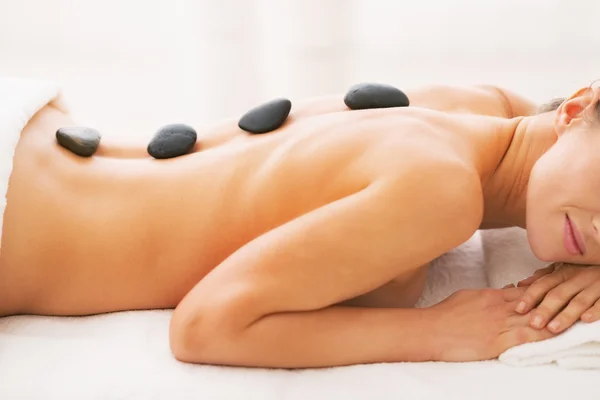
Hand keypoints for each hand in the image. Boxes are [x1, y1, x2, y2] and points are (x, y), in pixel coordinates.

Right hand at [430, 287, 555, 361]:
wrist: (431, 330)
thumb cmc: (444, 314)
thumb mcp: (467, 295)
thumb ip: (489, 294)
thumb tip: (504, 289)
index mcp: (491, 295)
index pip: (523, 291)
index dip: (540, 292)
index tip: (549, 294)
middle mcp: (499, 308)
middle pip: (532, 303)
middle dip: (549, 303)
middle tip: (560, 304)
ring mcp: (499, 324)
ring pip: (532, 318)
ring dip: (550, 318)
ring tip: (562, 318)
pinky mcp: (497, 342)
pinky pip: (525, 337)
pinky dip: (540, 335)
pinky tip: (551, 334)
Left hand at [515, 263, 599, 332]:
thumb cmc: (586, 267)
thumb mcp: (565, 267)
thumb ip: (544, 276)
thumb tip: (521, 284)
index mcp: (564, 272)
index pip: (543, 284)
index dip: (530, 296)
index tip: (519, 309)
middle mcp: (578, 277)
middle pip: (558, 295)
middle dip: (545, 309)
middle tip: (534, 324)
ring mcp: (595, 285)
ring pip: (578, 301)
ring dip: (565, 315)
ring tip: (553, 328)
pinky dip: (594, 311)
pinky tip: (585, 319)